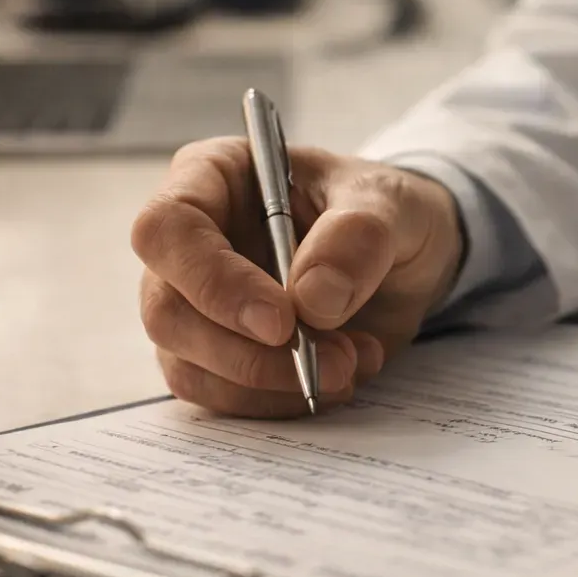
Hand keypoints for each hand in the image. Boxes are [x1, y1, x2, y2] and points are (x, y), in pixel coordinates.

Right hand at [131, 137, 463, 417]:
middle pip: (167, 311)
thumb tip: (312, 299)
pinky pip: (223, 395)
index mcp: (213, 176)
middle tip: (336, 361)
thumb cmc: (387, 211)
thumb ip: (357, 238)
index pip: (168, 228)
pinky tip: (342, 376)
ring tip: (351, 364)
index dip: (214, 282)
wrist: (410, 258)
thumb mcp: (394, 205)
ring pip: (190, 365)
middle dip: (249, 353)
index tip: (280, 321)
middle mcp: (191, 242)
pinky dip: (281, 400)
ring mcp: (198, 303)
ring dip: (272, 383)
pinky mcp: (220, 354)